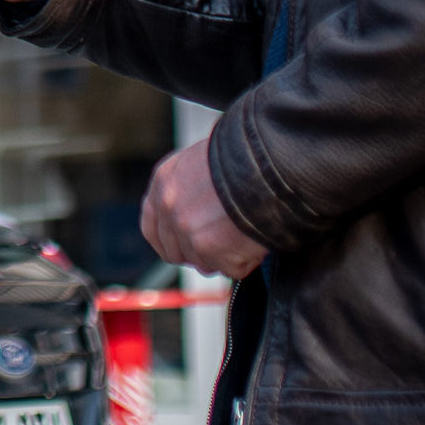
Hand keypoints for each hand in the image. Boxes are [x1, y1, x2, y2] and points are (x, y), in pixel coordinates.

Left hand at [140, 143, 266, 276]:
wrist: (271, 160)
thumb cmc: (247, 155)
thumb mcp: (205, 161)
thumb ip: (191, 189)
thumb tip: (196, 214)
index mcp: (164, 181)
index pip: (152, 228)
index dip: (170, 242)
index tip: (183, 248)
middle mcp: (169, 206)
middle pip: (177, 252)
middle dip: (201, 253)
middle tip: (226, 244)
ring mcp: (187, 230)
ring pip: (205, 263)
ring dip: (226, 257)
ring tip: (247, 234)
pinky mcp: (211, 249)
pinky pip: (232, 269)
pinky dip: (249, 260)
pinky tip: (258, 238)